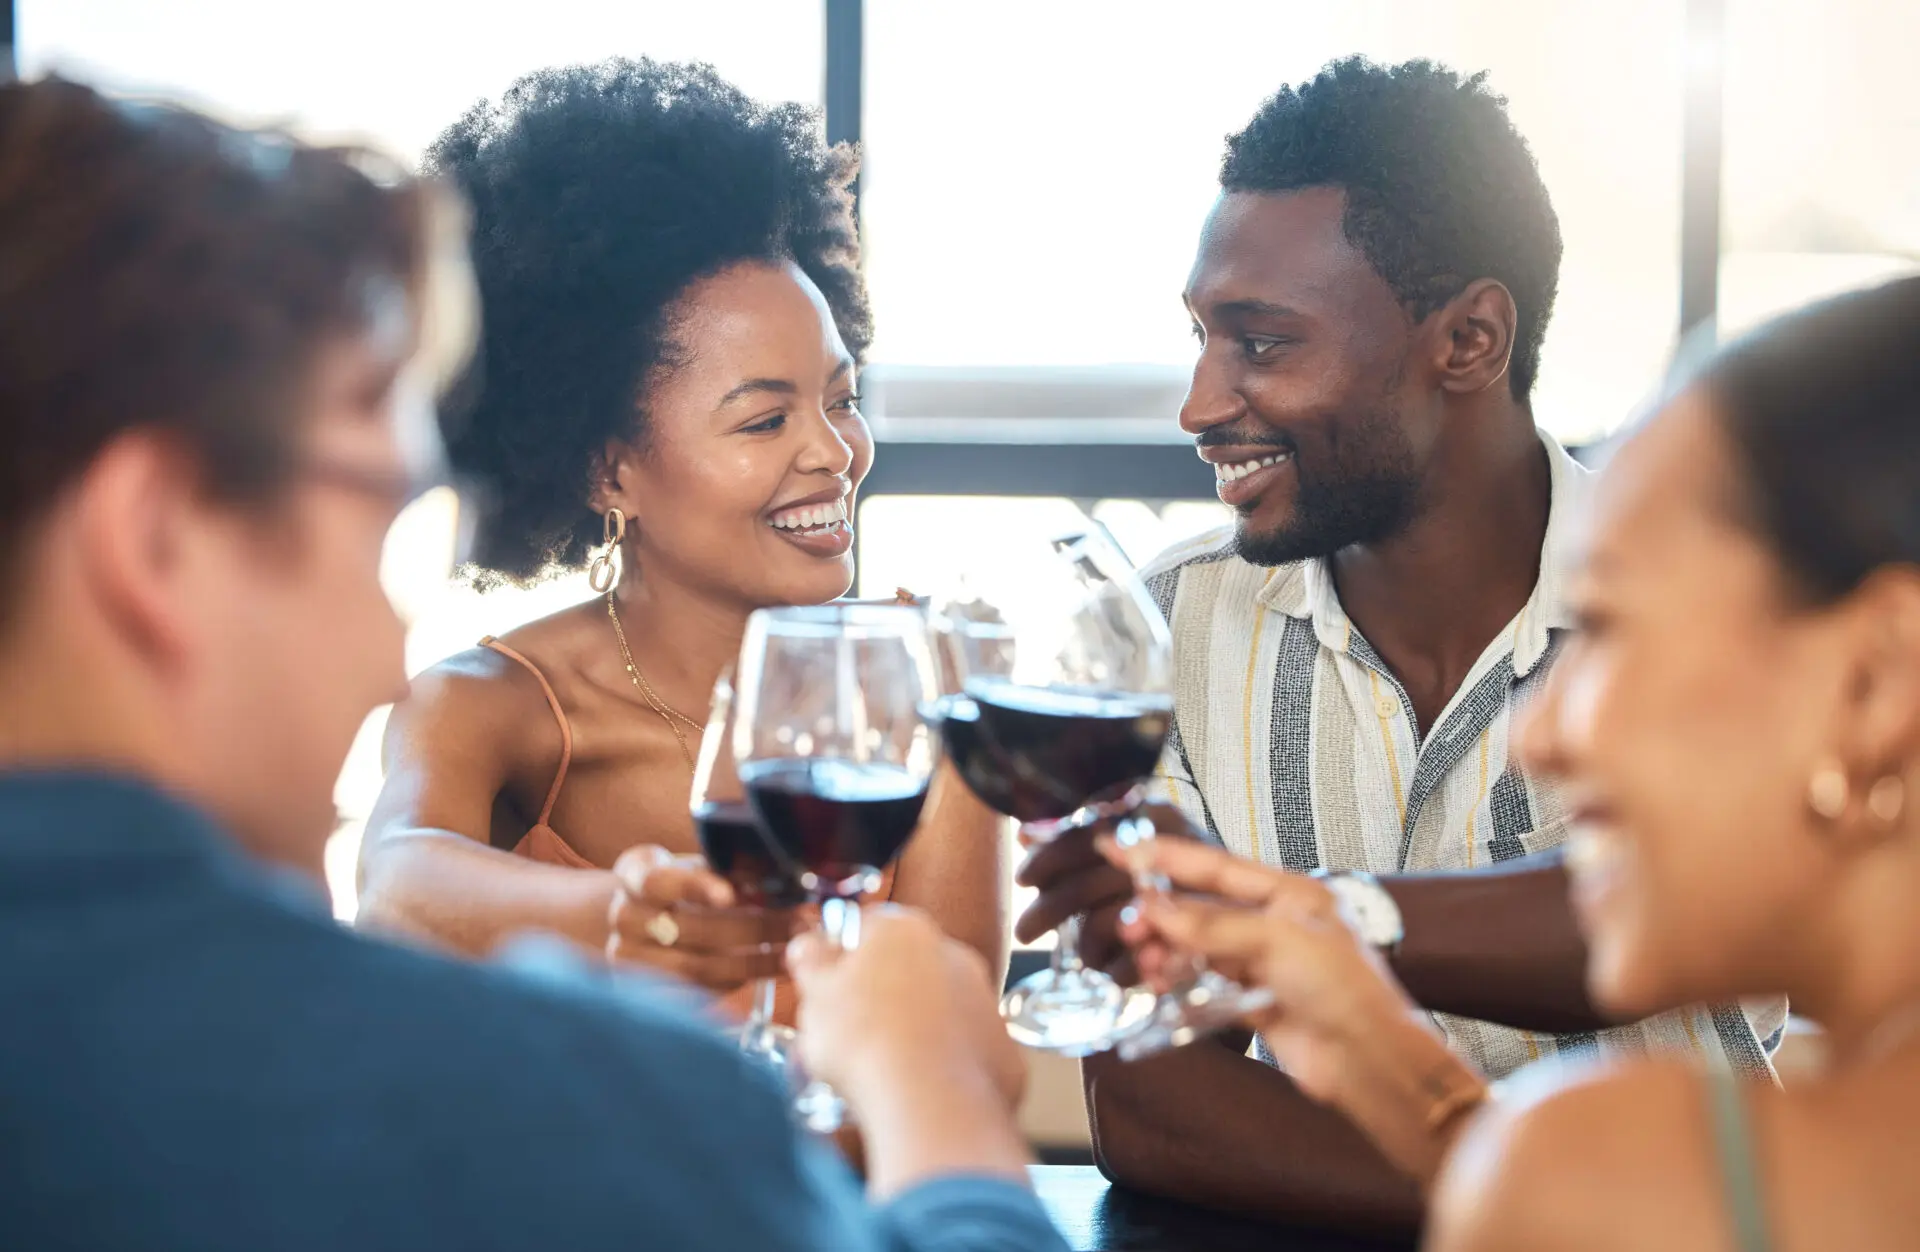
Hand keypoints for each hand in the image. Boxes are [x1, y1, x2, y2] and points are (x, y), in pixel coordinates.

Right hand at [607, 845, 797, 992]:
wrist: (645, 920)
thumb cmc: (685, 886)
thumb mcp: (700, 866)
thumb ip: (731, 871)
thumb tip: (785, 880)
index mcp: (636, 872)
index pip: (656, 880)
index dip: (694, 888)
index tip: (730, 895)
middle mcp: (625, 916)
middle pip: (693, 927)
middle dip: (756, 926)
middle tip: (801, 923)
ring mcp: (629, 959)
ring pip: (700, 966)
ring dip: (757, 960)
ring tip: (796, 950)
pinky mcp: (646, 994)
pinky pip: (700, 992)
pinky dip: (742, 982)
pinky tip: (774, 970)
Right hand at [787, 905, 1023, 1113]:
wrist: (928, 1104)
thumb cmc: (863, 1041)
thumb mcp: (816, 994)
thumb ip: (812, 960)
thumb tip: (810, 945)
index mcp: (904, 930)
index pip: (866, 929)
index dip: (842, 959)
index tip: (827, 988)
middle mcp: (954, 954)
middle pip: (906, 968)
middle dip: (880, 995)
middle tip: (850, 1035)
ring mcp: (985, 1001)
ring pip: (938, 1009)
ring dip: (913, 1028)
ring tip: (882, 1068)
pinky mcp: (1002, 1047)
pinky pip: (963, 1050)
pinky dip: (943, 1064)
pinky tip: (918, 1087)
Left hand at [1014, 801, 1198, 978]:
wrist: (1260, 914)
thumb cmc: (1186, 879)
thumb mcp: (1142, 845)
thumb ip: (1087, 839)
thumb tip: (1027, 834)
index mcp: (1156, 815)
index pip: (1085, 834)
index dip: (1048, 857)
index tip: (1025, 879)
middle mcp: (1174, 849)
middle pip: (1089, 883)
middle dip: (1048, 910)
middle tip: (1025, 932)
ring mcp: (1186, 897)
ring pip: (1106, 924)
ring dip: (1084, 944)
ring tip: (1079, 955)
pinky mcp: (1194, 946)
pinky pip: (1132, 963)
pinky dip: (1115, 970)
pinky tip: (1111, 972)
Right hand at [1101, 837, 1412, 1105]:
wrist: (1367, 1060)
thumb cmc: (1345, 990)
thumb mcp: (1277, 941)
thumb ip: (1212, 926)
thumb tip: (1157, 910)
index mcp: (1289, 892)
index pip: (1216, 865)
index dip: (1166, 856)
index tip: (1122, 848)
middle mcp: (1275, 923)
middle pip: (1203, 907)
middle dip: (1162, 913)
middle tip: (1129, 923)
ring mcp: (1263, 962)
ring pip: (1199, 946)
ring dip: (1167, 950)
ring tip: (1146, 960)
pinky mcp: (1254, 999)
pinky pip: (1205, 981)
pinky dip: (1180, 980)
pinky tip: (1162, 982)